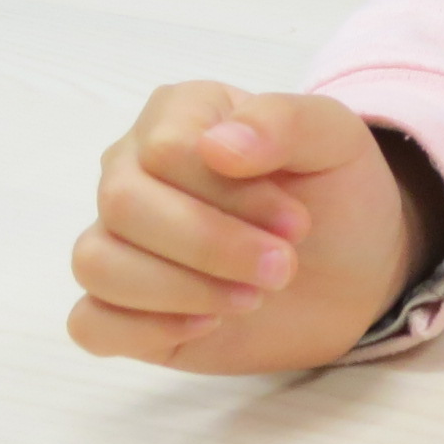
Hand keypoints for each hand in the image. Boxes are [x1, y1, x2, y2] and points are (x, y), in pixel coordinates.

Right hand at [67, 84, 439, 374]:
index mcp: (178, 114)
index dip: (232, 193)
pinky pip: (91, 322)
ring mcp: (118, 238)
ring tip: (255, 296)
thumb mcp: (337, 141)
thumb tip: (218, 147)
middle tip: (283, 267)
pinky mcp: (119, 305)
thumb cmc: (336, 193)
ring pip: (98, 263)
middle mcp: (132, 170)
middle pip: (122, 203)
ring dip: (184, 288)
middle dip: (211, 244)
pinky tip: (209, 323)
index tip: (296, 222)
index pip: (166, 148)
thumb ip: (285, 122)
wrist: (352, 268)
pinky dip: (148, 328)